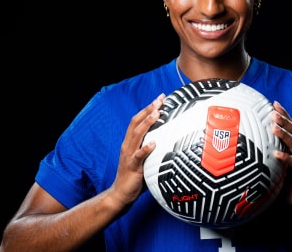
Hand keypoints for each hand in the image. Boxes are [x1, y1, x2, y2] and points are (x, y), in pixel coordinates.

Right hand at [110, 93, 164, 207]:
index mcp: (130, 142)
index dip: (148, 108)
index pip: (138, 120)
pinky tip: (153, 143)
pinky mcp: (132, 167)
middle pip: (137, 123)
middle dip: (148, 110)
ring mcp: (129, 156)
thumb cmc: (135, 176)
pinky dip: (145, 148)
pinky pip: (138, 156)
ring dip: (147, 123)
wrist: (120, 193)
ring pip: (137, 135)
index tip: (160, 98)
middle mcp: (128, 146)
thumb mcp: (144, 158)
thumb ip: (153, 148)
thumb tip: (171, 140)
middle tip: (160, 99)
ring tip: (157, 113)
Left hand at [271, 101, 291, 217]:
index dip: (284, 116)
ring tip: (274, 126)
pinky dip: (287, 158)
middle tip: (273, 110)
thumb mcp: (276, 175)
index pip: (290, 130)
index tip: (274, 104)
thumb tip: (242, 163)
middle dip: (284, 120)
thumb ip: (265, 167)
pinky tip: (277, 154)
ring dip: (285, 134)